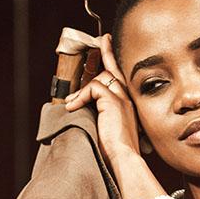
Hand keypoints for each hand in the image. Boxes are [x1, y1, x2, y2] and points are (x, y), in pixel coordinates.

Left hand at [64, 33, 141, 167]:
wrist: (125, 159)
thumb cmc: (118, 153)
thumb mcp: (110, 132)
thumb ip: (103, 119)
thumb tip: (84, 113)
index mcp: (129, 106)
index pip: (120, 79)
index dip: (113, 61)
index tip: (107, 44)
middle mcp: (128, 100)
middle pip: (113, 71)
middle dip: (107, 53)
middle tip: (101, 39)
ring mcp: (122, 99)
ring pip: (100, 80)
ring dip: (81, 91)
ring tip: (70, 103)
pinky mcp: (113, 101)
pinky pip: (92, 88)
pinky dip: (80, 97)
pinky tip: (73, 108)